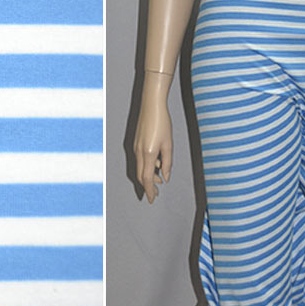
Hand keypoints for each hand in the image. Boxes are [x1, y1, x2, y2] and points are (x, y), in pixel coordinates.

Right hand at [133, 87, 172, 203]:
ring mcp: (135, 147)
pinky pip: (139, 159)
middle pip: (140, 176)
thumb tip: (165, 177)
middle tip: (155, 194)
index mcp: (148, 154)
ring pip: (140, 168)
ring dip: (148, 176)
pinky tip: (156, 164)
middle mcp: (138, 152)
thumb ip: (167, 163)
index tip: (151, 200)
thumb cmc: (162, 122)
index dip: (149, 191)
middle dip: (147, 186)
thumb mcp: (169, 144)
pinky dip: (146, 166)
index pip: (147, 179)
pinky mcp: (135, 142)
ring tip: (159, 179)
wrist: (151, 105)